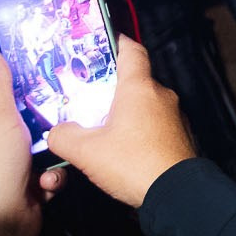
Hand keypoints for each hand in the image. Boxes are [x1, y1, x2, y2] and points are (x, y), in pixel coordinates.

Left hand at [0, 52, 46, 235]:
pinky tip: (47, 181)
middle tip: (70, 111)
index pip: (6, 96)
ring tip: (58, 152)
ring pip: (47, 147)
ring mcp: (13, 168)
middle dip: (51, 120)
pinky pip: (52, 173)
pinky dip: (54, 177)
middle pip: (32, 121)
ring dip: (56, 152)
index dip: (28, 86)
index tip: (53, 75)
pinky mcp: (29, 188)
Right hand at [46, 38, 194, 208]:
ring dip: (125, 112)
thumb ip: (64, 136)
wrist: (175, 193)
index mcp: (139, 87)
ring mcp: (173, 115)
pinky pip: (155, 124)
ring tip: (101, 127)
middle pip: (134, 81)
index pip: (131, 51)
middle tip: (88, 97)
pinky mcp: (179, 135)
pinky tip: (123, 148)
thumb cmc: (133, 163)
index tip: (104, 42)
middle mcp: (160, 95)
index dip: (117, 43)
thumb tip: (56, 132)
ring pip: (145, 104)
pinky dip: (139, 129)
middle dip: (112, 88)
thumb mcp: (86, 151)